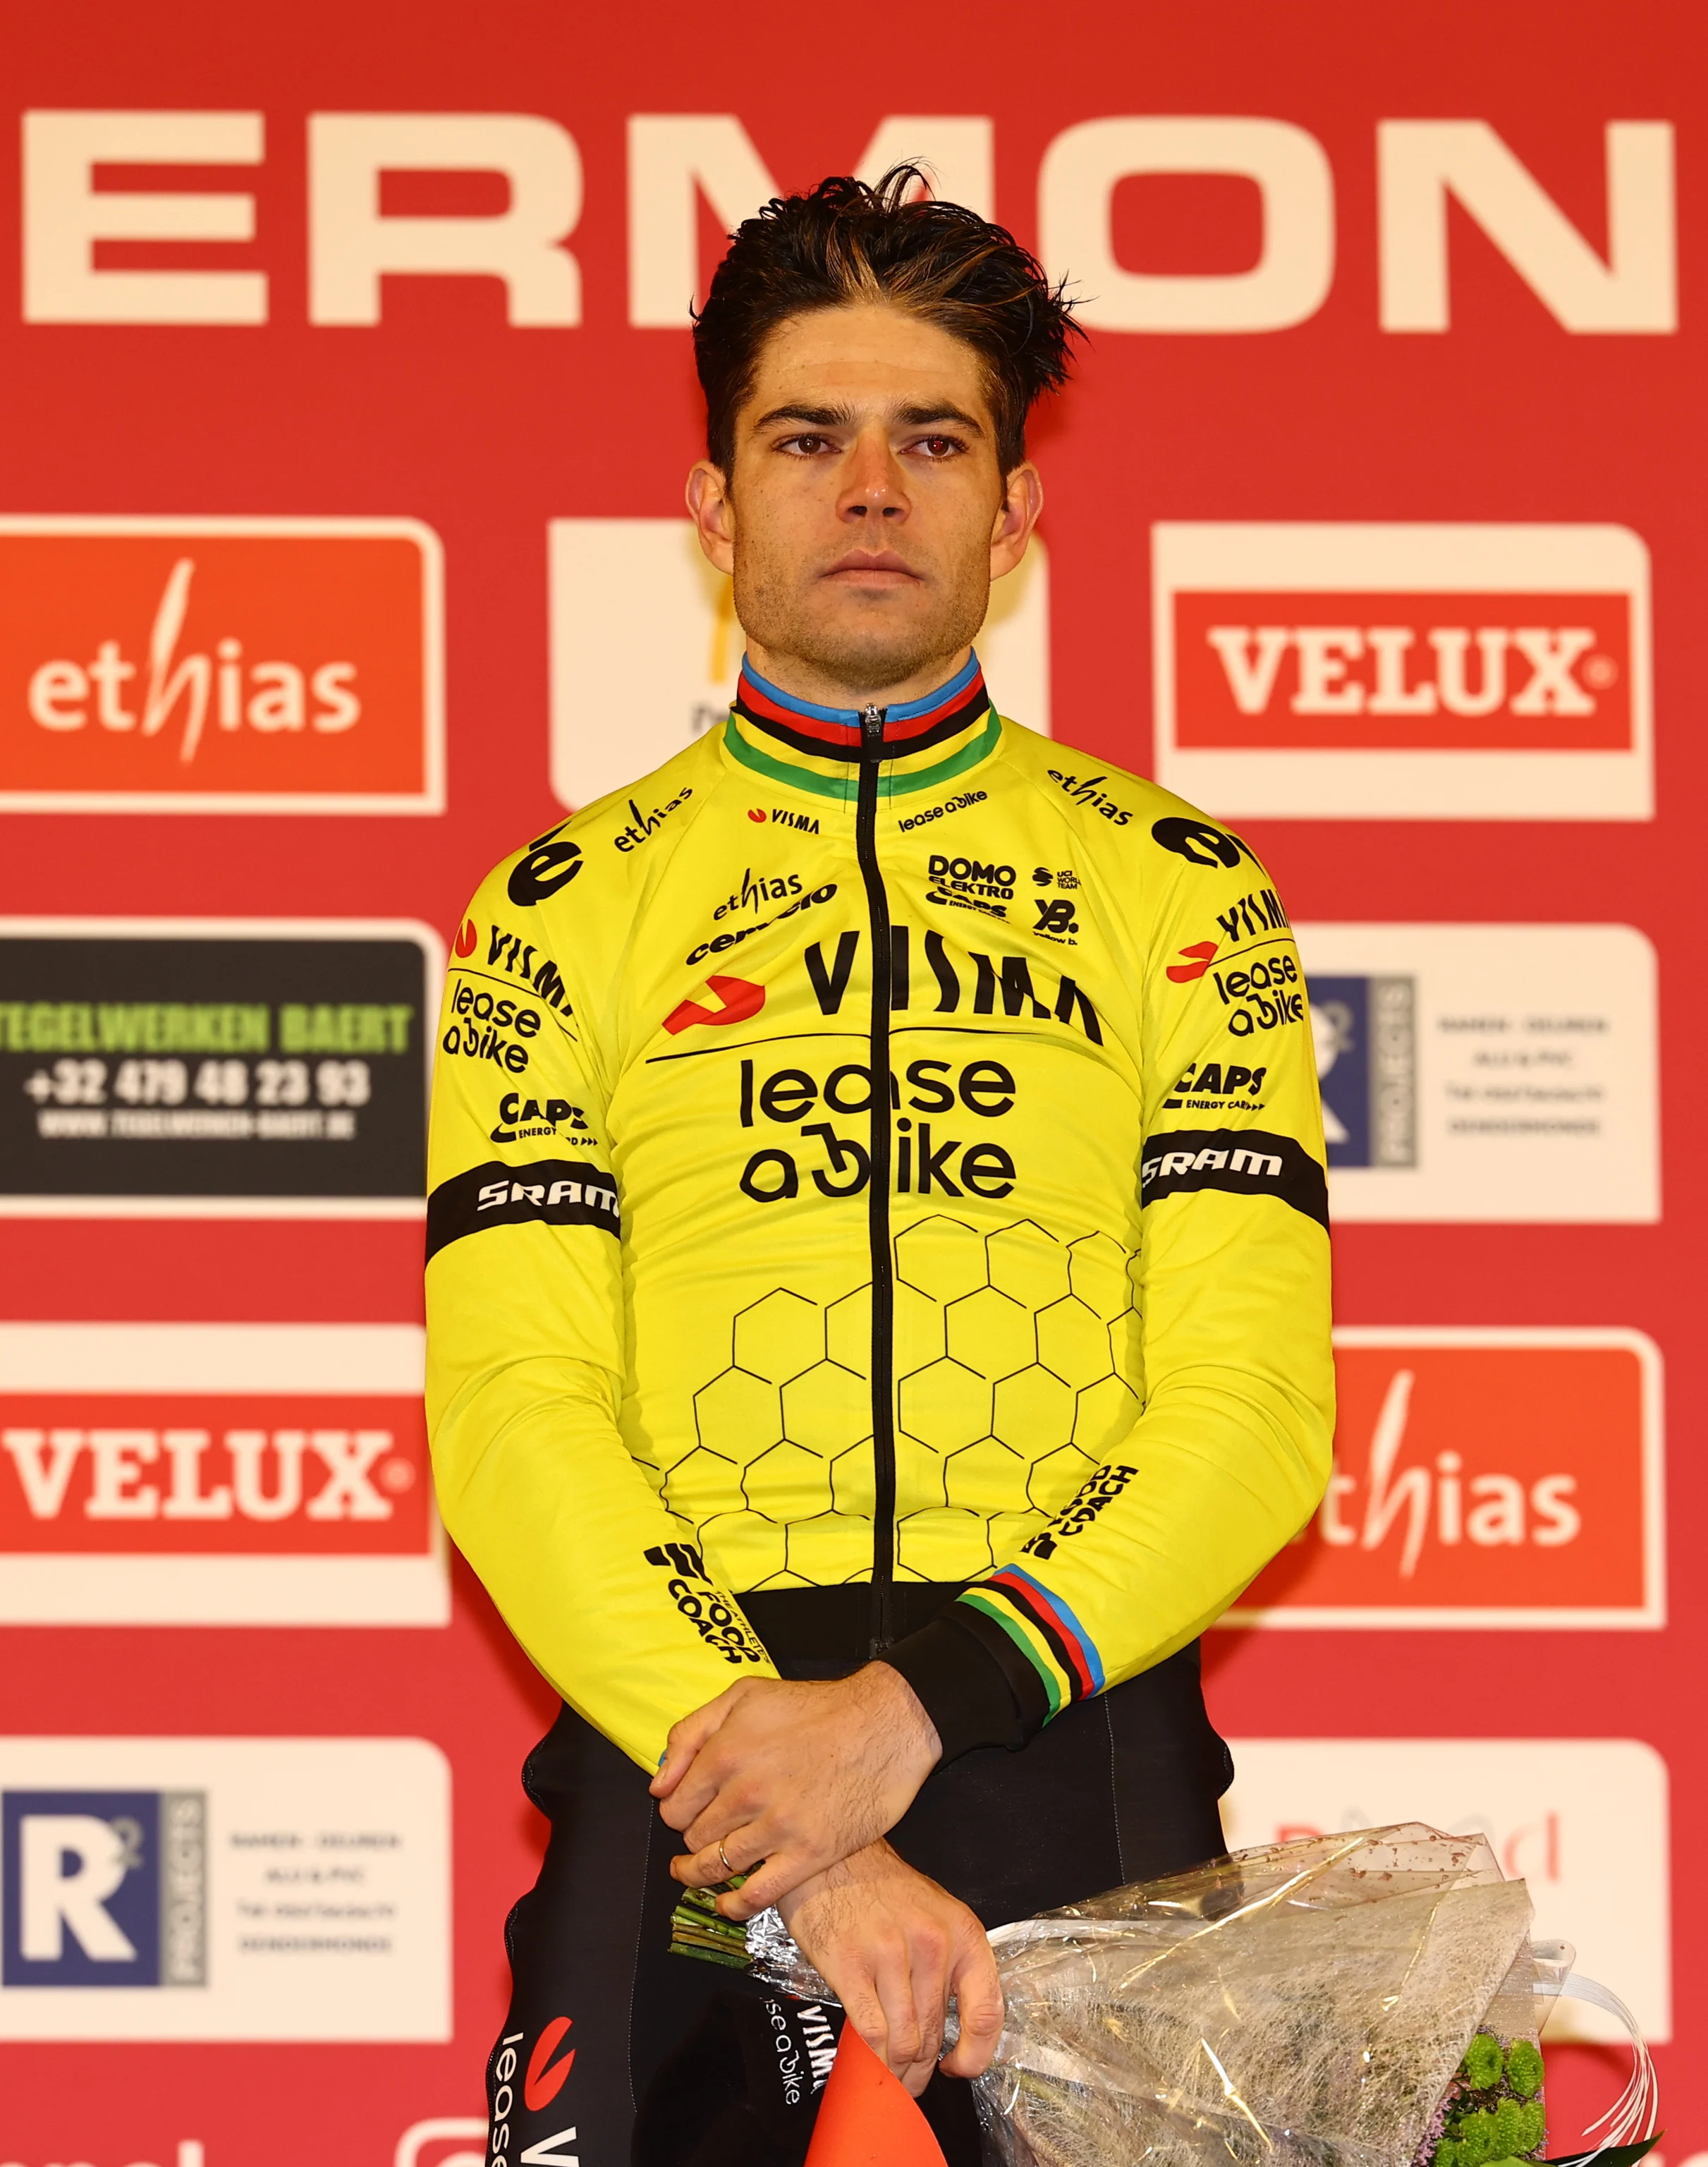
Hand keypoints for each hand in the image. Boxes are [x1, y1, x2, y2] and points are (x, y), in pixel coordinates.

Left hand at [650, 1664, 939, 1918]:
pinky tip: (727, 1903)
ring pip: (717, 1868)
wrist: (882, 1723)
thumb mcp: (744, 1695)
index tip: (688, 1813)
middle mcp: (746, 1793)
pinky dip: (735, 1905)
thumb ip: (691, 1733)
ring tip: (699, 1873)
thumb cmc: (815, 1707)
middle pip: (694, 1839)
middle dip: (694, 1839)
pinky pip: (757, 1895)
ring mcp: (778, 1827)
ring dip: (703, 1874)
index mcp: (725, 1753)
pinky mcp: (809, 1853)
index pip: (673, 1807)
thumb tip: (659, 1783)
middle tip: (706, 1834)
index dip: (677, 1813)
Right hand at [778, 1840, 1004, 2095]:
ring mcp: (891, 1955)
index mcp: (962, 1933)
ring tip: (890, 2076)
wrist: (831, 1857)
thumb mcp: (934, 1915)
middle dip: (923, 2068)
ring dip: (897, 2071)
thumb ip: (948, 1967)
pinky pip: (871, 2032)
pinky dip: (871, 2058)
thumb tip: (950, 2033)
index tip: (958, 2068)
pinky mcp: (852, 1965)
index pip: (987, 2012)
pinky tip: (869, 2061)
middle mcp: (932, 1945)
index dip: (976, 2054)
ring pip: (905, 2042)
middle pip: (936, 2034)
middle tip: (911, 2080)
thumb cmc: (882, 1889)